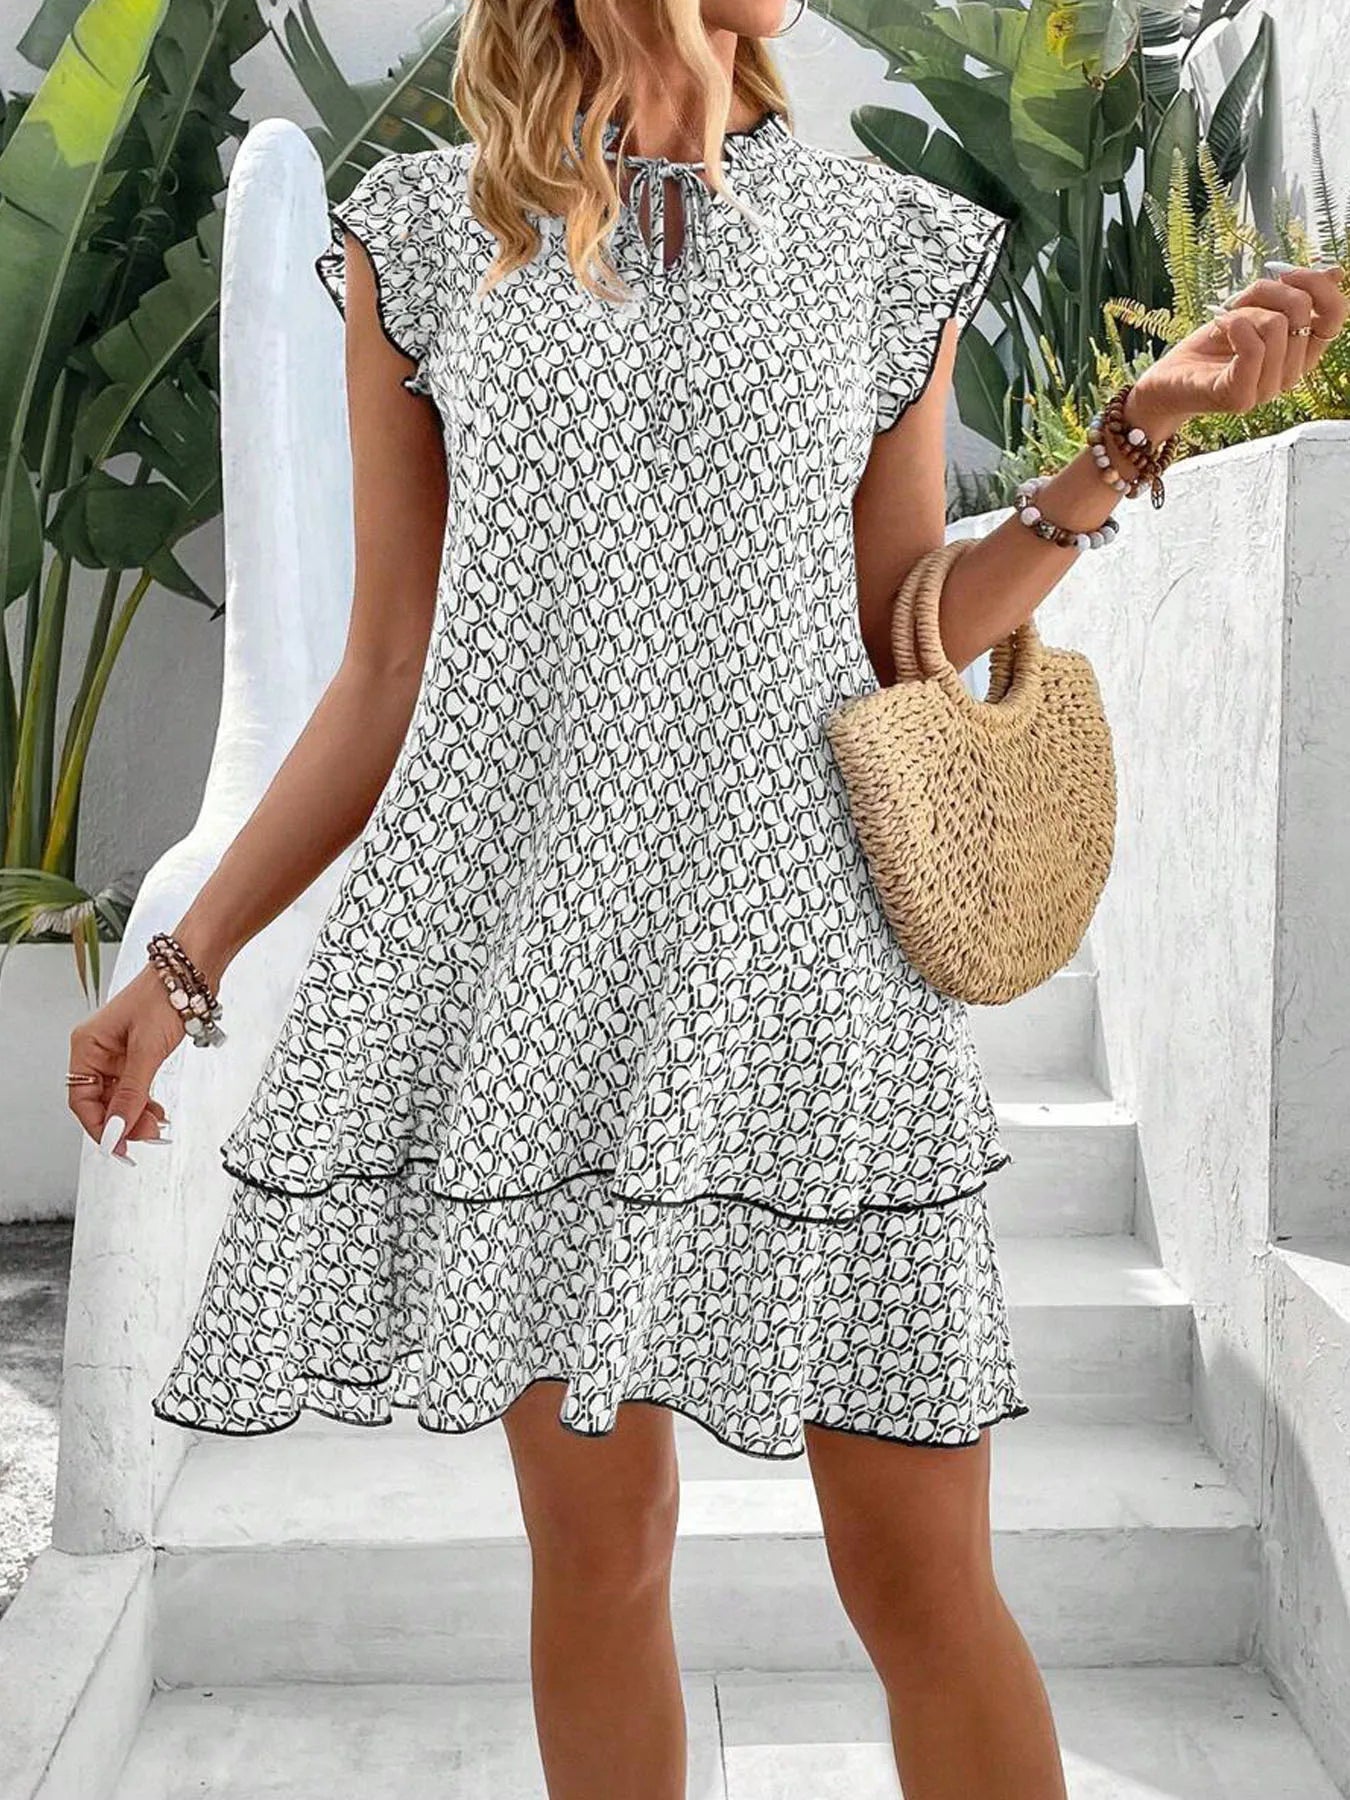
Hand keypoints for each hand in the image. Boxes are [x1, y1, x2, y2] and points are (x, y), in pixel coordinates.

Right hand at [67, 964, 182, 1159]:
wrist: (191, 971)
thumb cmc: (165, 997)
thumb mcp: (146, 1051)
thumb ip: (131, 1093)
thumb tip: (117, 1130)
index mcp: (87, 1046)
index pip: (82, 1100)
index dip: (99, 1127)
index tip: (119, 1147)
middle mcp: (98, 1050)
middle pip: (100, 1101)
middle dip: (122, 1122)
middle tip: (147, 1136)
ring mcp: (117, 1052)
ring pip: (119, 1096)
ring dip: (135, 1114)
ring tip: (156, 1126)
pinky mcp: (137, 1052)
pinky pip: (133, 1086)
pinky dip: (144, 1101)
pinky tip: (156, 1111)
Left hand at [1124, 264, 1347, 440]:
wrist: (1167, 381)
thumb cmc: (1209, 346)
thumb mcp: (1252, 309)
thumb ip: (1289, 295)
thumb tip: (1334, 271)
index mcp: (1301, 354)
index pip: (1335, 316)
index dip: (1318, 285)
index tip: (1287, 273)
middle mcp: (1290, 375)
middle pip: (1301, 312)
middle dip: (1266, 293)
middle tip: (1237, 302)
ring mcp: (1267, 390)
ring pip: (1276, 326)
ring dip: (1243, 312)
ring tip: (1223, 324)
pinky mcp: (1240, 397)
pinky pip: (1253, 347)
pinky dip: (1233, 325)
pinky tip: (1218, 330)